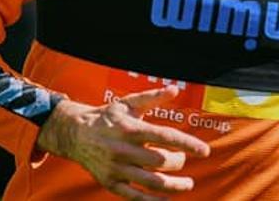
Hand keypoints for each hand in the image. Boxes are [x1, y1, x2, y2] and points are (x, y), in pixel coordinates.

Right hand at [36, 86, 210, 199]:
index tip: (204, 150)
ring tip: (187, 184)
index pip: (164, 137)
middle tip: (183, 160)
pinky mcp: (110, 183)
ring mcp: (116, 169)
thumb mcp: (128, 104)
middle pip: (159, 161)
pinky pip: (134, 197)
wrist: (74, 134)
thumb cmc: (106, 118)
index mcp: (130, 129)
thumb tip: (174, 89)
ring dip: (174, 186)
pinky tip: (166, 199)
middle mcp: (123, 150)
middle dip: (178, 162)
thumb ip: (152, 97)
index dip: (187, 144)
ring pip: (151, 182)